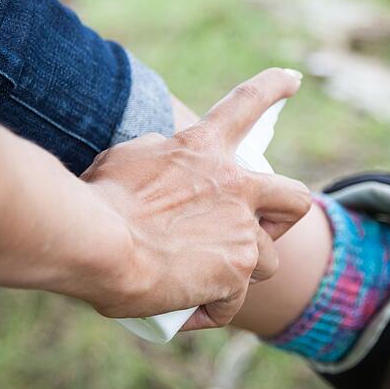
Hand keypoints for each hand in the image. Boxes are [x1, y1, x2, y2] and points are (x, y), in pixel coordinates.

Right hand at [77, 68, 310, 329]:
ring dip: (241, 272)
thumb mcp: (129, 158)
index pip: (246, 105)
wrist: (95, 241)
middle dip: (284, 216)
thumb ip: (161, 156)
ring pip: (268, 261)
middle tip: (257, 229)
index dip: (273, 87)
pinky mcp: (236, 273)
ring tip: (201, 277)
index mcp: (205, 151)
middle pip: (294, 198)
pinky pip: (233, 303)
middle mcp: (236, 188)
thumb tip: (169, 160)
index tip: (294, 79)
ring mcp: (242, 233)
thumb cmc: (98, 200)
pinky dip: (210, 309)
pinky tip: (182, 307)